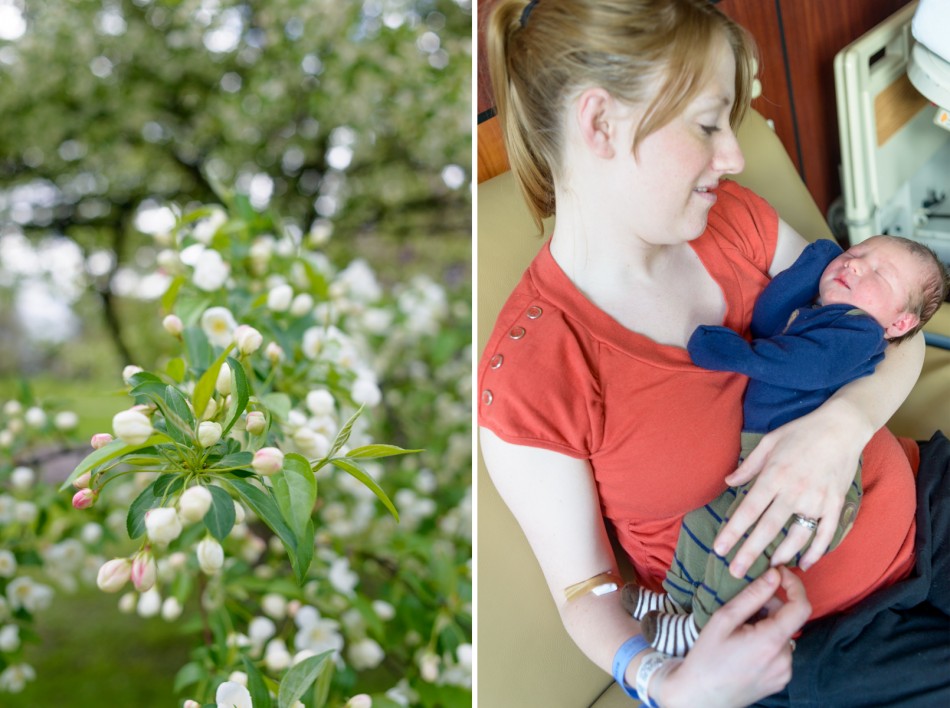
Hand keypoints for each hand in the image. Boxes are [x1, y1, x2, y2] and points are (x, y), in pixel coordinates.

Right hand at [654, 568, 809, 707]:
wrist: (701, 696)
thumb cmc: (706, 656)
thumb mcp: (723, 619)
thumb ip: (752, 596)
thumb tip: (774, 575)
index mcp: (771, 642)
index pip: (801, 607)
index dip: (795, 585)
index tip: (779, 573)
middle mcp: (785, 659)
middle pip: (788, 620)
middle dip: (770, 607)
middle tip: (742, 609)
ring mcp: (785, 672)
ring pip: (784, 635)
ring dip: (768, 625)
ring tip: (740, 631)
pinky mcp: (781, 681)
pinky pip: (781, 652)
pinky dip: (768, 642)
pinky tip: (745, 647)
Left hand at [713, 405, 862, 576]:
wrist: (842, 427)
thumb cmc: (802, 432)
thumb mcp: (769, 442)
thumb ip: (749, 466)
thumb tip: (728, 482)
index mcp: (774, 475)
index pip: (749, 510)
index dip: (733, 532)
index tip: (720, 549)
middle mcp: (794, 491)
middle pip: (768, 529)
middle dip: (750, 552)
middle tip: (736, 571)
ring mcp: (817, 500)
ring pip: (797, 536)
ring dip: (782, 555)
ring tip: (768, 569)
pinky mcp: (835, 505)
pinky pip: (826, 534)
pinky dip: (816, 552)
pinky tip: (804, 564)